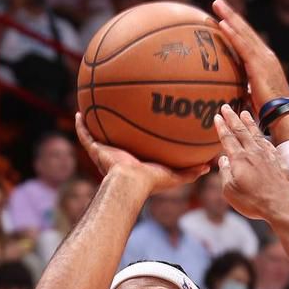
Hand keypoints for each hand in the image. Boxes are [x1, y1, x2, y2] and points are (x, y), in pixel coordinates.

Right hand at [74, 114, 209, 193]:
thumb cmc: (151, 182)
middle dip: (115, 127)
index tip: (141, 125)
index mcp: (135, 161)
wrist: (130, 183)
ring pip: (98, 135)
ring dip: (95, 122)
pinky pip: (85, 136)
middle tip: (118, 110)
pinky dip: (81, 126)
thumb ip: (190, 172)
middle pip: (116, 138)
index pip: (136, 146)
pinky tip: (79, 112)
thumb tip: (209, 166)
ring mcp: (105, 153)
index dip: (137, 137)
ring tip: (94, 105)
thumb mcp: (175, 176)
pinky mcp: (96, 150)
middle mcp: (118, 156)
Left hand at [212, 0, 288, 115]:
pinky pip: (242, 46)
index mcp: (265, 61)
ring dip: (229, 17)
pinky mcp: (258, 65)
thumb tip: (233, 93)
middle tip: (218, 2)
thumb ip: (245, 90)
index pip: (248, 39)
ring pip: (243, 33)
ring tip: (217, 5)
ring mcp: (263, 58)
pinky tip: (222, 24)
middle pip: (245, 30)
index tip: (224, 17)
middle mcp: (265, 55)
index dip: (236, 27)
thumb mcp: (254, 97)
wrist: (282, 116)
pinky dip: (232, 34)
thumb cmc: (269, 113)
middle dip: (231, 14)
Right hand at [213, 104, 288, 221]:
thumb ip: (225, 173)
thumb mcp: (230, 192)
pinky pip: (269, 144)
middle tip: (227, 107)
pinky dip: (263, 136)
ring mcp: (268, 155)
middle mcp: (253, 153)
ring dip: (249, 122)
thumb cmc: (253, 201)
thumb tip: (223, 160)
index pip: (228, 138)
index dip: (221, 126)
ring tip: (244, 112)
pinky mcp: (279, 161)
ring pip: (256, 134)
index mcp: (239, 159)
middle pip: (241, 131)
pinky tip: (261, 135)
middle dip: (233, 118)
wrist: (281, 205)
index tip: (217, 116)